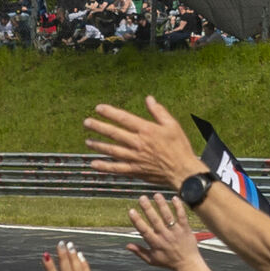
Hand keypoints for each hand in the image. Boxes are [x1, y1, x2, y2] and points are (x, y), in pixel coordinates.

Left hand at [84, 99, 203, 191]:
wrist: (183, 171)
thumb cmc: (179, 147)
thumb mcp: (172, 125)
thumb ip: (159, 112)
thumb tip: (149, 98)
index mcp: (146, 130)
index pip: (124, 118)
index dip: (110, 112)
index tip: (98, 108)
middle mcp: (138, 143)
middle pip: (114, 133)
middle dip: (98, 127)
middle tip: (86, 123)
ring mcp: (135, 158)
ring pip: (112, 150)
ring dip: (98, 145)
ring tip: (88, 141)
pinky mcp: (135, 171)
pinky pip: (116, 168)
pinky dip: (104, 167)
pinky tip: (93, 164)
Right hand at [126, 194, 204, 270]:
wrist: (188, 264)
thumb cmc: (168, 262)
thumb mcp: (152, 260)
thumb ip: (139, 252)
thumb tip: (127, 245)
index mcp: (155, 243)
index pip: (144, 230)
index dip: (137, 221)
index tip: (131, 211)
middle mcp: (165, 236)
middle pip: (155, 220)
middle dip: (148, 208)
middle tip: (142, 198)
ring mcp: (176, 232)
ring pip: (168, 216)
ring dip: (162, 205)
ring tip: (156, 195)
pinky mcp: (185, 229)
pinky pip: (182, 216)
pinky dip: (179, 207)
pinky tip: (174, 198)